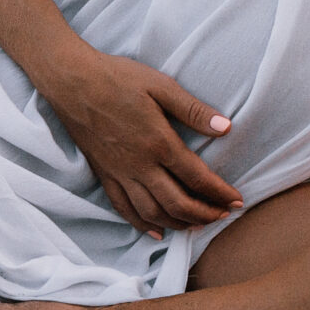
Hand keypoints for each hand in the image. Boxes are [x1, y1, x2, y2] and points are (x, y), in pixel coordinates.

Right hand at [34, 48, 243, 237]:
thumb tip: (226, 127)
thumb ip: (193, 110)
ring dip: (179, 224)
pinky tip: (157, 232)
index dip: (220, 193)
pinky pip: (124, 209)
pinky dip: (142, 225)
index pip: (197, 178)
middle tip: (223, 216)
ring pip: (152, 213)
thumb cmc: (117, 78)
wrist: (71, 81)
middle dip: (205, 214)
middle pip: (178, 204)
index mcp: (159, 142)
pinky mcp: (103, 175)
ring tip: (197, 225)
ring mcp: (119, 173)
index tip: (238, 201)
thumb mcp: (160, 86)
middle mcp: (140, 165)